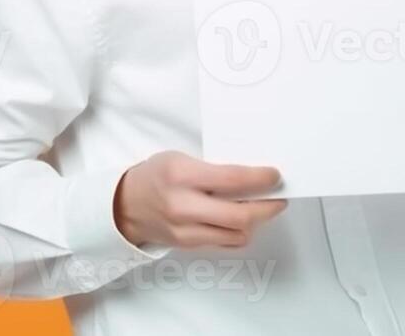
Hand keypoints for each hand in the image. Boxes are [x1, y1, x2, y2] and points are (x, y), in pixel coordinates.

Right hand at [114, 150, 288, 248]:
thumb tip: (251, 176)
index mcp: (182, 175)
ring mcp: (185, 230)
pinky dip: (238, 232)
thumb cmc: (155, 176)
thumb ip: (213, 168)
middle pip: (239, 214)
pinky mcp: (188, 245)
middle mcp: (184, 205)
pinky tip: (242, 220)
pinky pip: (224, 242)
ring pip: (236, 233)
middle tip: (279, 198)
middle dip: (267, 207)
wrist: (125, 205)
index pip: (232, 179)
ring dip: (256, 222)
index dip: (260, 179)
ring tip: (263, 208)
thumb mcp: (182, 159)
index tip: (274, 176)